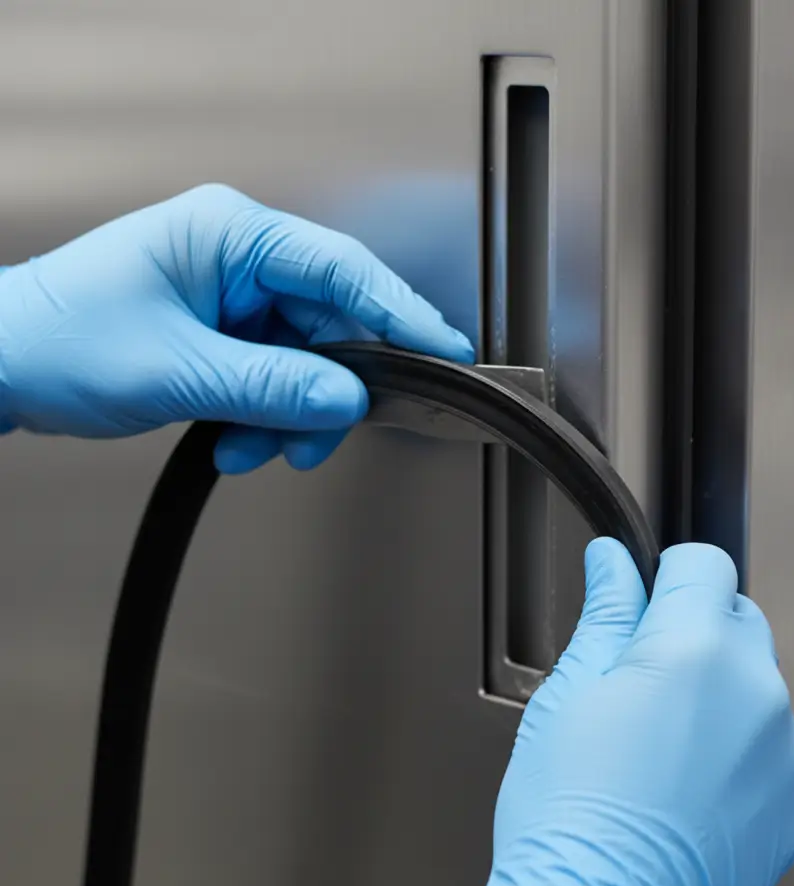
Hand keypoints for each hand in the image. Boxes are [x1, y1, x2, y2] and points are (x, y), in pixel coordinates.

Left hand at [0, 183, 471, 472]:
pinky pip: (274, 375)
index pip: (342, 270)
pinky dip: (266, 416)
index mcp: (230, 235)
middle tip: (315, 436)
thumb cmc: (57, 339)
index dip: (399, 312)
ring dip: (290, 414)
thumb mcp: (180, 371)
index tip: (443, 349)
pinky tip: (238, 440)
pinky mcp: (224, 332)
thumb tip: (348, 399)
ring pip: (305, 361)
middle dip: (325, 391)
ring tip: (255, 448)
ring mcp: (231, 296)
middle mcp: (237, 258)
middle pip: (330, 325)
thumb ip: (275, 388)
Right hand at [444, 541, 793, 885]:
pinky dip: (739, 751)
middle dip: (692, 633)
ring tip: (660, 748)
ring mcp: (783, 751)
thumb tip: (613, 566)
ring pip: (755, 685)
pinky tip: (689, 788)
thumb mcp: (569, 694)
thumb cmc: (572, 822)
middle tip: (639, 684)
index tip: (644, 600)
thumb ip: (606, 615)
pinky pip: (772, 746)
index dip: (665, 576)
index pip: (703, 564)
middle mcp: (754, 691)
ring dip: (718, 693)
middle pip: (736, 618)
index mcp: (693, 650)